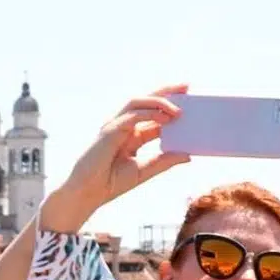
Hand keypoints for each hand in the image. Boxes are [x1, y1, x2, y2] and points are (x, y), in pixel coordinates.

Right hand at [56, 85, 191, 207]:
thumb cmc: (111, 183)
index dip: (171, 107)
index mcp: (133, 135)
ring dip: (159, 101)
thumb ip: (165, 161)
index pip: (154, 115)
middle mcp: (124, 126)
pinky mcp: (109, 130)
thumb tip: (189, 155)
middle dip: (166, 92)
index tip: (191, 102)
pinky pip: (131, 116)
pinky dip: (148, 114)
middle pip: (146, 101)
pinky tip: (164, 118)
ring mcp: (115, 126)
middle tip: (187, 87)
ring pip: (137, 102)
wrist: (88, 192)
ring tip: (178, 108)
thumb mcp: (145, 170)